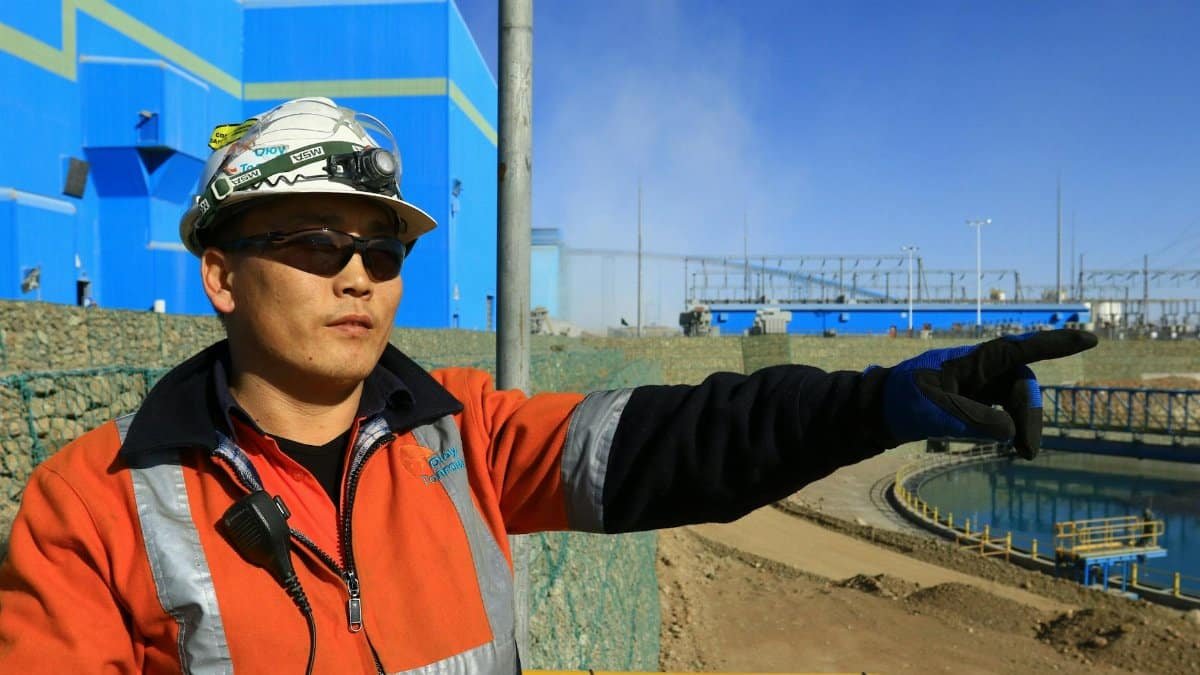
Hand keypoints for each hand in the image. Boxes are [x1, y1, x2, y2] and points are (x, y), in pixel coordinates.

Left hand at [880, 329, 1097, 458]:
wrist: (877, 411)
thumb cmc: (901, 403)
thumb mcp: (934, 413)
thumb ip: (972, 420)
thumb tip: (1010, 430)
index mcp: (971, 361)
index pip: (1018, 349)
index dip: (1055, 344)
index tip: (1089, 339)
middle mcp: (978, 369)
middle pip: (1021, 383)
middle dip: (1031, 413)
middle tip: (1027, 451)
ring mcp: (976, 384)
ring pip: (1015, 398)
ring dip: (1025, 423)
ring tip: (1023, 452)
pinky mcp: (973, 401)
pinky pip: (1004, 408)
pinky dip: (1011, 425)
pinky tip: (1011, 444)